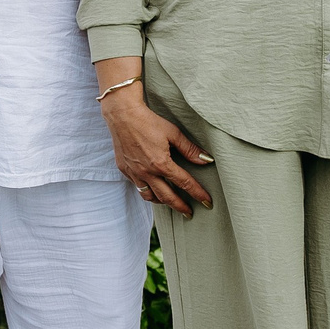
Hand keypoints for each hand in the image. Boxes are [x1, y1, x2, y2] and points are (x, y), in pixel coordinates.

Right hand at [100, 88, 213, 213]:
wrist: (122, 115)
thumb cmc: (148, 121)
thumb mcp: (173, 133)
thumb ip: (189, 149)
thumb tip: (206, 160)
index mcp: (161, 164)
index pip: (184, 183)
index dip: (198, 193)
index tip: (207, 202)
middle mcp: (147, 172)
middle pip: (167, 197)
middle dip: (180, 207)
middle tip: (190, 213)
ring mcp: (134, 173)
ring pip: (149, 196)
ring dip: (162, 201)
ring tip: (171, 202)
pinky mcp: (125, 169)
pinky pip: (138, 186)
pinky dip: (147, 191)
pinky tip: (153, 187)